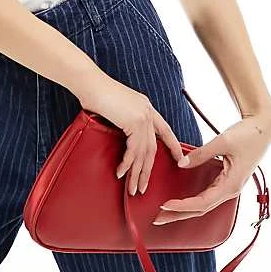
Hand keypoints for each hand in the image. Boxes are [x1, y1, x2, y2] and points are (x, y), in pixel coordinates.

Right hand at [75, 70, 188, 195]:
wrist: (90, 82)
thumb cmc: (96, 93)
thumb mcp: (116, 107)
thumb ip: (124, 120)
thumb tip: (122, 136)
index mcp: (146, 107)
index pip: (165, 130)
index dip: (173, 146)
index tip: (180, 159)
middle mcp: (148, 112)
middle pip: (153, 148)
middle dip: (148, 170)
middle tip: (144, 187)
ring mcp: (143, 117)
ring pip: (144, 153)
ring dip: (138, 173)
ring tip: (133, 189)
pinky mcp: (135, 122)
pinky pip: (133, 150)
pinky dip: (127, 164)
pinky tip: (121, 173)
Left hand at [152, 110, 270, 225]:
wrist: (263, 127)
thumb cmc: (248, 134)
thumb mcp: (222, 142)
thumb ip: (201, 154)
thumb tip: (181, 164)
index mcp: (231, 185)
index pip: (202, 203)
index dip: (182, 207)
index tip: (165, 206)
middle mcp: (230, 189)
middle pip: (201, 209)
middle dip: (179, 215)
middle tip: (158, 218)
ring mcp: (229, 185)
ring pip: (204, 204)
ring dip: (185, 209)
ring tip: (166, 212)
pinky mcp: (227, 179)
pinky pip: (208, 194)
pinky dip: (193, 199)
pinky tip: (182, 200)